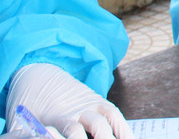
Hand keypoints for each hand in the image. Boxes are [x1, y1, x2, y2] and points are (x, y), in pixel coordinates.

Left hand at [5, 63, 132, 138]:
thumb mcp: (18, 125)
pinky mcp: (96, 101)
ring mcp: (88, 104)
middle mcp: (75, 109)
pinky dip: (123, 127)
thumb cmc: (26, 107)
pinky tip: (129, 138)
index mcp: (55, 117)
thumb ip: (25, 136)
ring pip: (107, 119)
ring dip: (117, 134)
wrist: (37, 77)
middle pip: (95, 126)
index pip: (72, 132)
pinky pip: (114, 113)